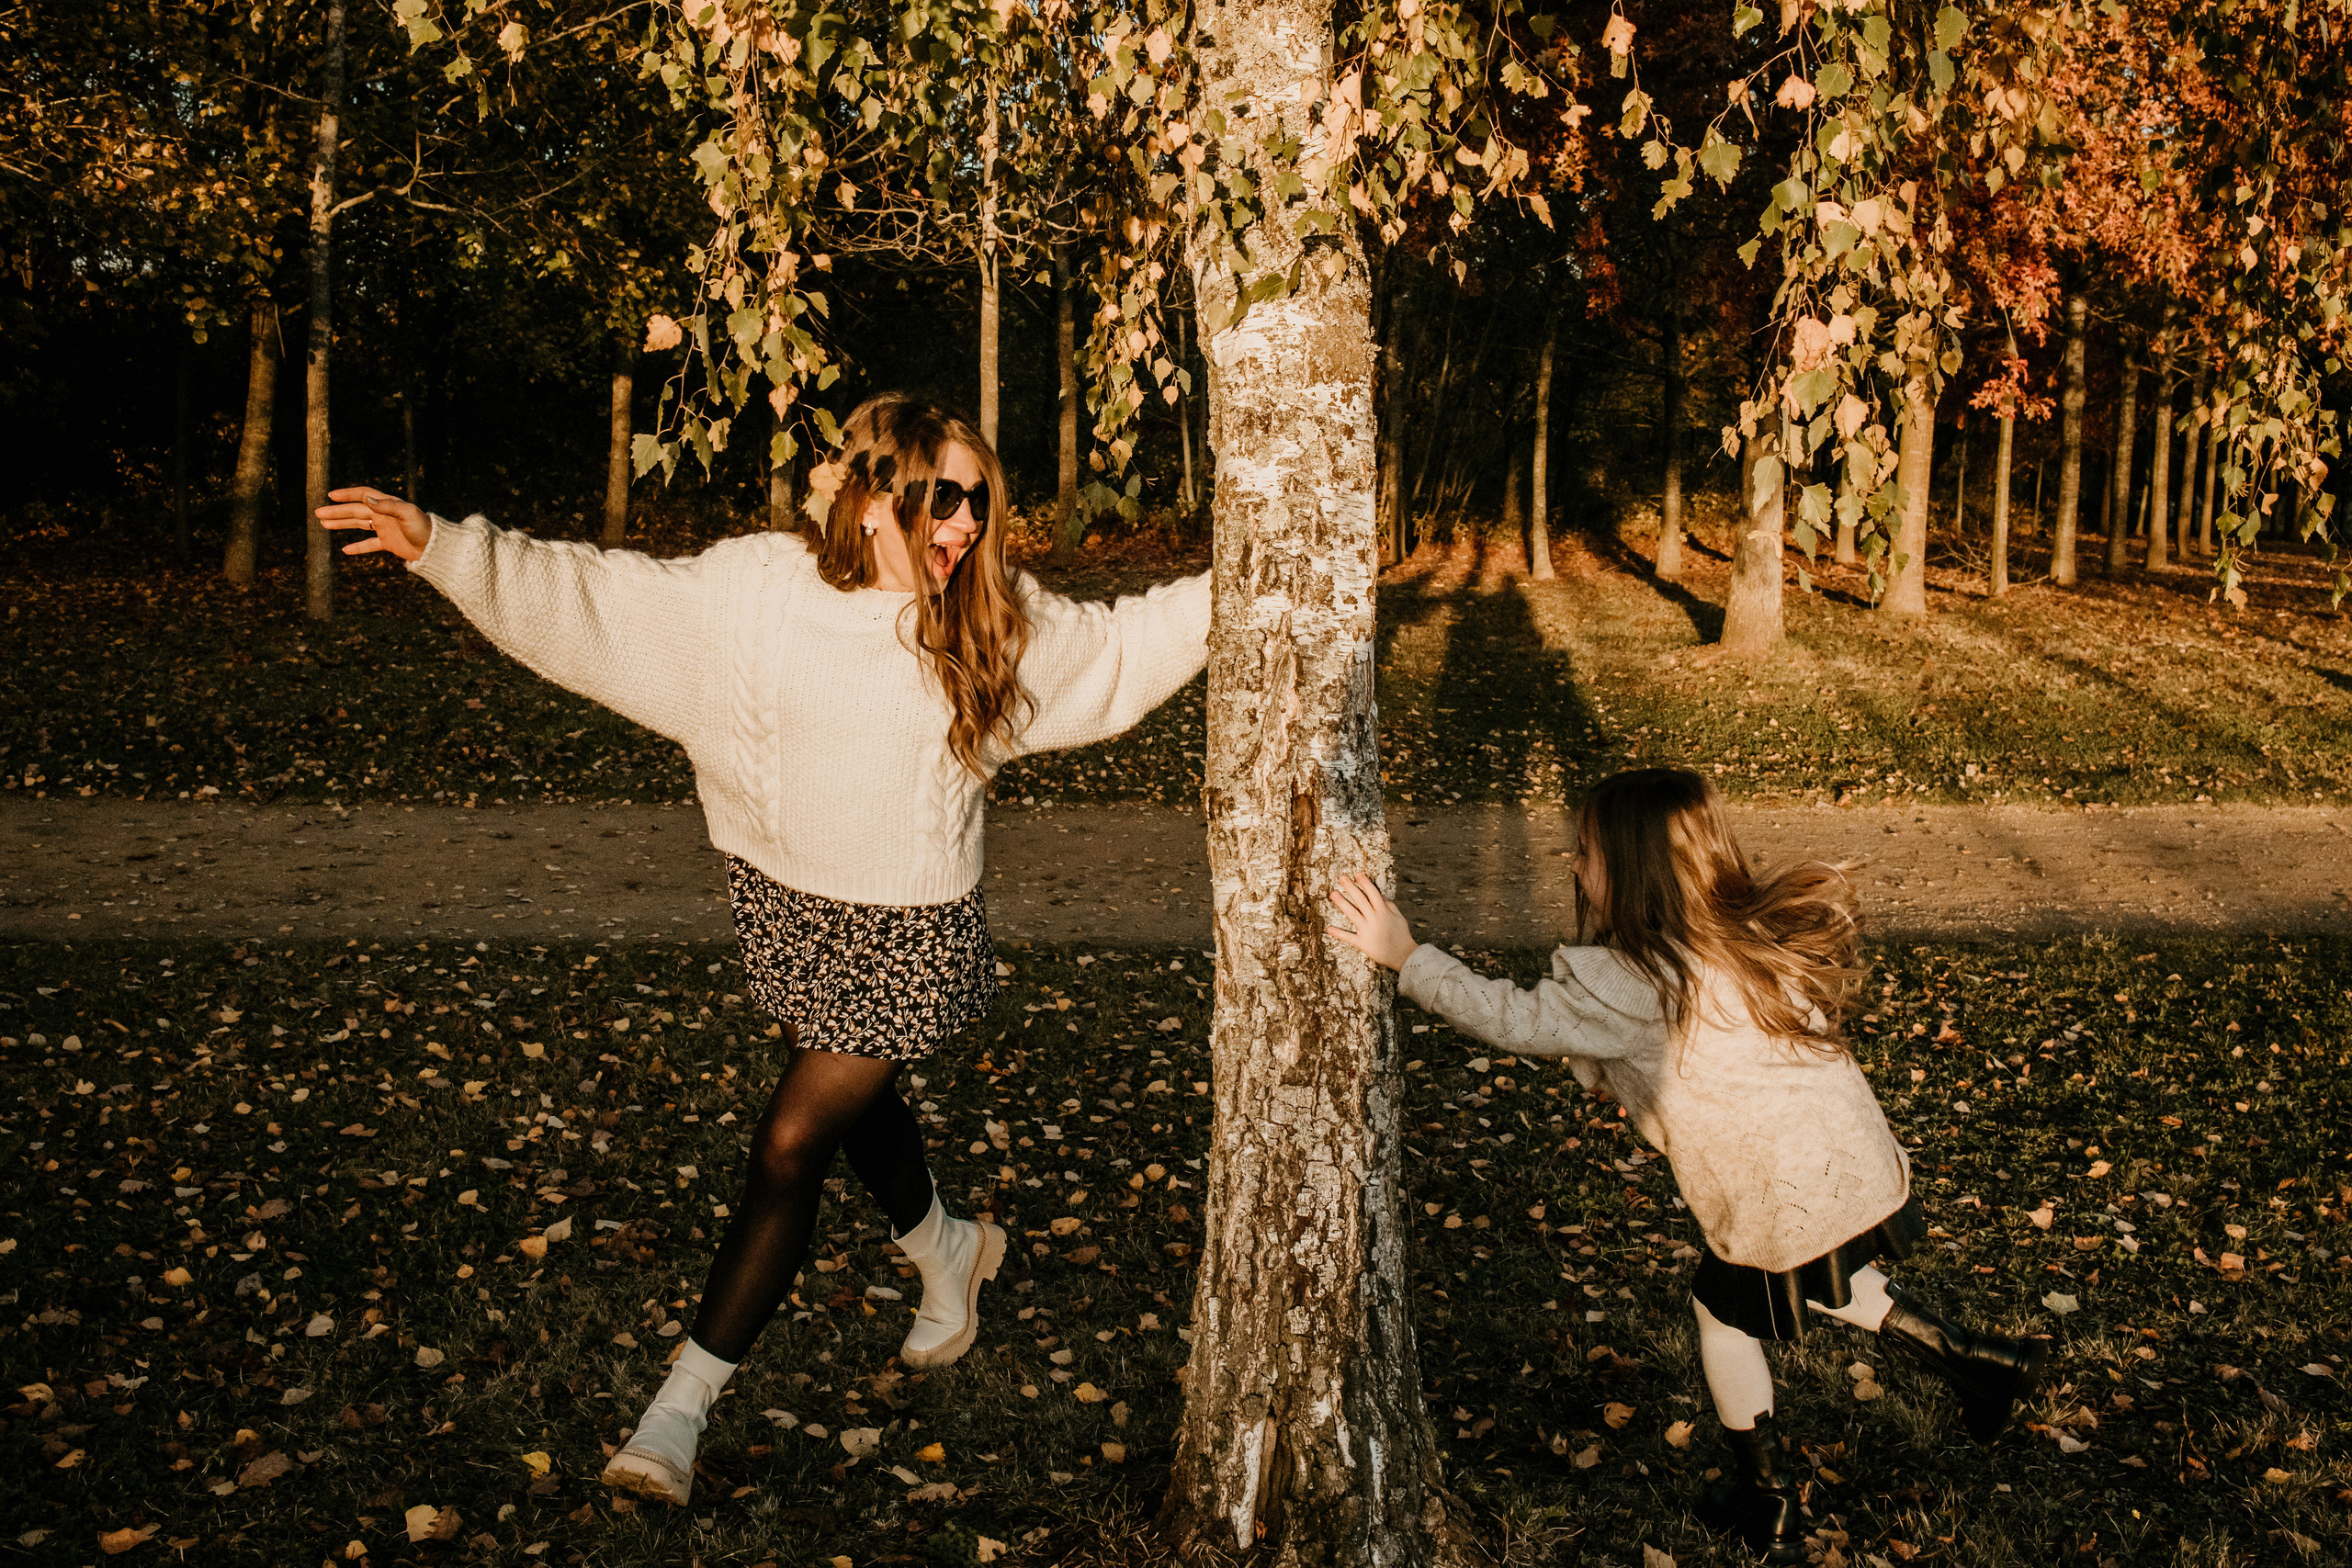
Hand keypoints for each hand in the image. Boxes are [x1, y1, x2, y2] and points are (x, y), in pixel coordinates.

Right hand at [317, 488, 431, 561]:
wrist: (436, 548)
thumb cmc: (425, 529)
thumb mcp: (408, 514)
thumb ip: (388, 506)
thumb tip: (368, 498)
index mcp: (388, 504)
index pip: (363, 495)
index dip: (347, 494)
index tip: (331, 495)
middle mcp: (384, 514)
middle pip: (356, 511)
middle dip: (337, 512)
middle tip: (318, 513)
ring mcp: (385, 528)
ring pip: (359, 525)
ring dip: (342, 524)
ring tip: (324, 524)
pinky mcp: (388, 543)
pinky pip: (369, 544)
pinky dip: (358, 547)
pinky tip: (345, 550)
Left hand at [1324, 872, 1419, 971]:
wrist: (1404, 955)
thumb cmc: (1402, 936)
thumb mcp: (1399, 918)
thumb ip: (1390, 906)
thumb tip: (1381, 897)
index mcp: (1384, 912)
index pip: (1373, 893)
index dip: (1365, 883)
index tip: (1357, 874)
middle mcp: (1375, 919)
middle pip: (1361, 900)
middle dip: (1351, 888)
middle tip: (1342, 877)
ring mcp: (1368, 931)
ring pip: (1353, 914)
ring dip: (1342, 903)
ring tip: (1333, 893)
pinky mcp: (1363, 943)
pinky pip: (1349, 937)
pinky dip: (1339, 933)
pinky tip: (1329, 928)